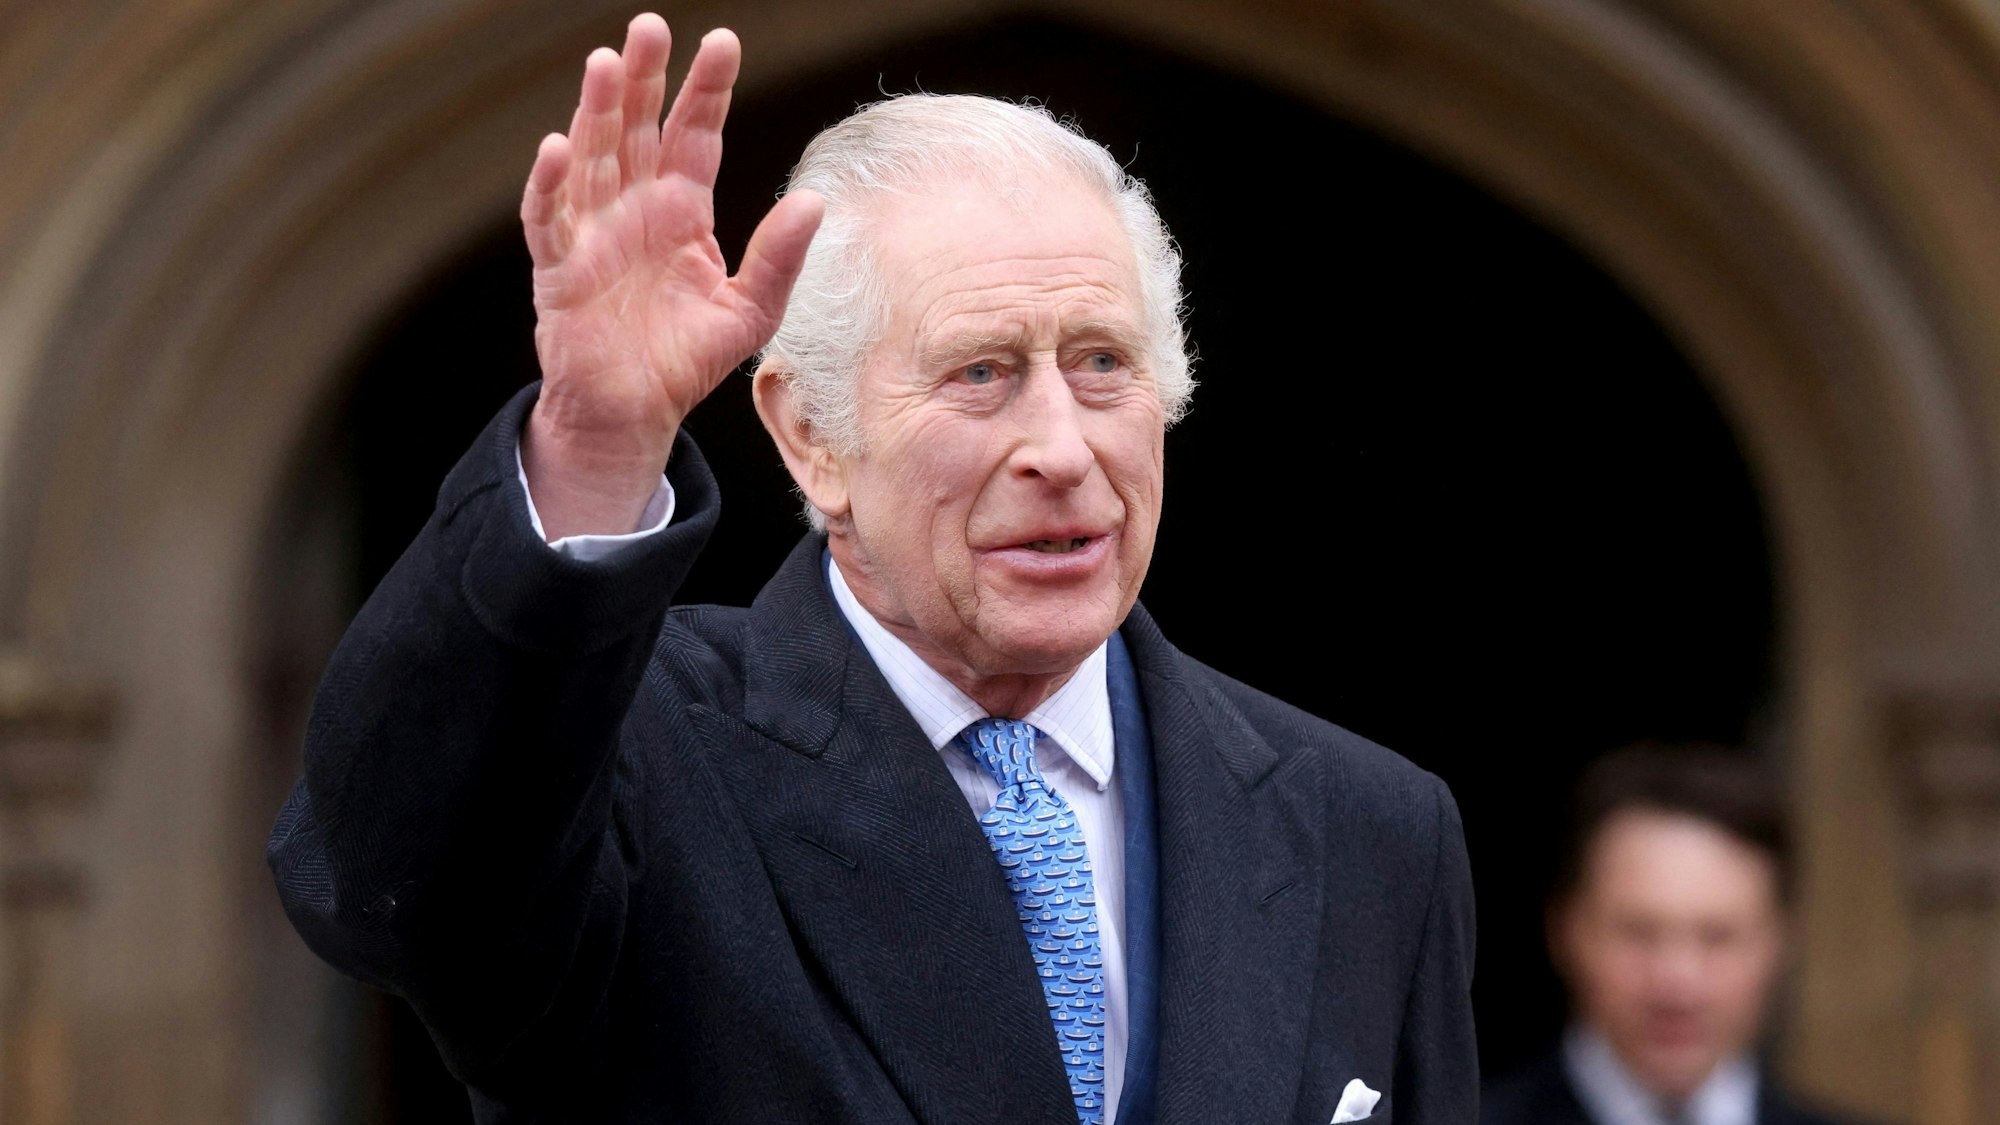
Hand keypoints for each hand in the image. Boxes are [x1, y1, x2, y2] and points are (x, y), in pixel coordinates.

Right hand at [519, 14, 822, 538]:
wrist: (635, 412)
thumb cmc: (687, 358)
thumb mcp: (750, 310)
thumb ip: (779, 258)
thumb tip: (815, 202)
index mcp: (682, 210)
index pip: (694, 135)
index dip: (706, 90)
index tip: (723, 42)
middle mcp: (635, 208)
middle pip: (636, 128)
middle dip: (643, 78)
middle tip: (650, 26)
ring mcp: (593, 232)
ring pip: (591, 158)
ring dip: (594, 112)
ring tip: (605, 63)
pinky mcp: (560, 269)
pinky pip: (549, 219)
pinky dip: (549, 186)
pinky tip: (556, 148)